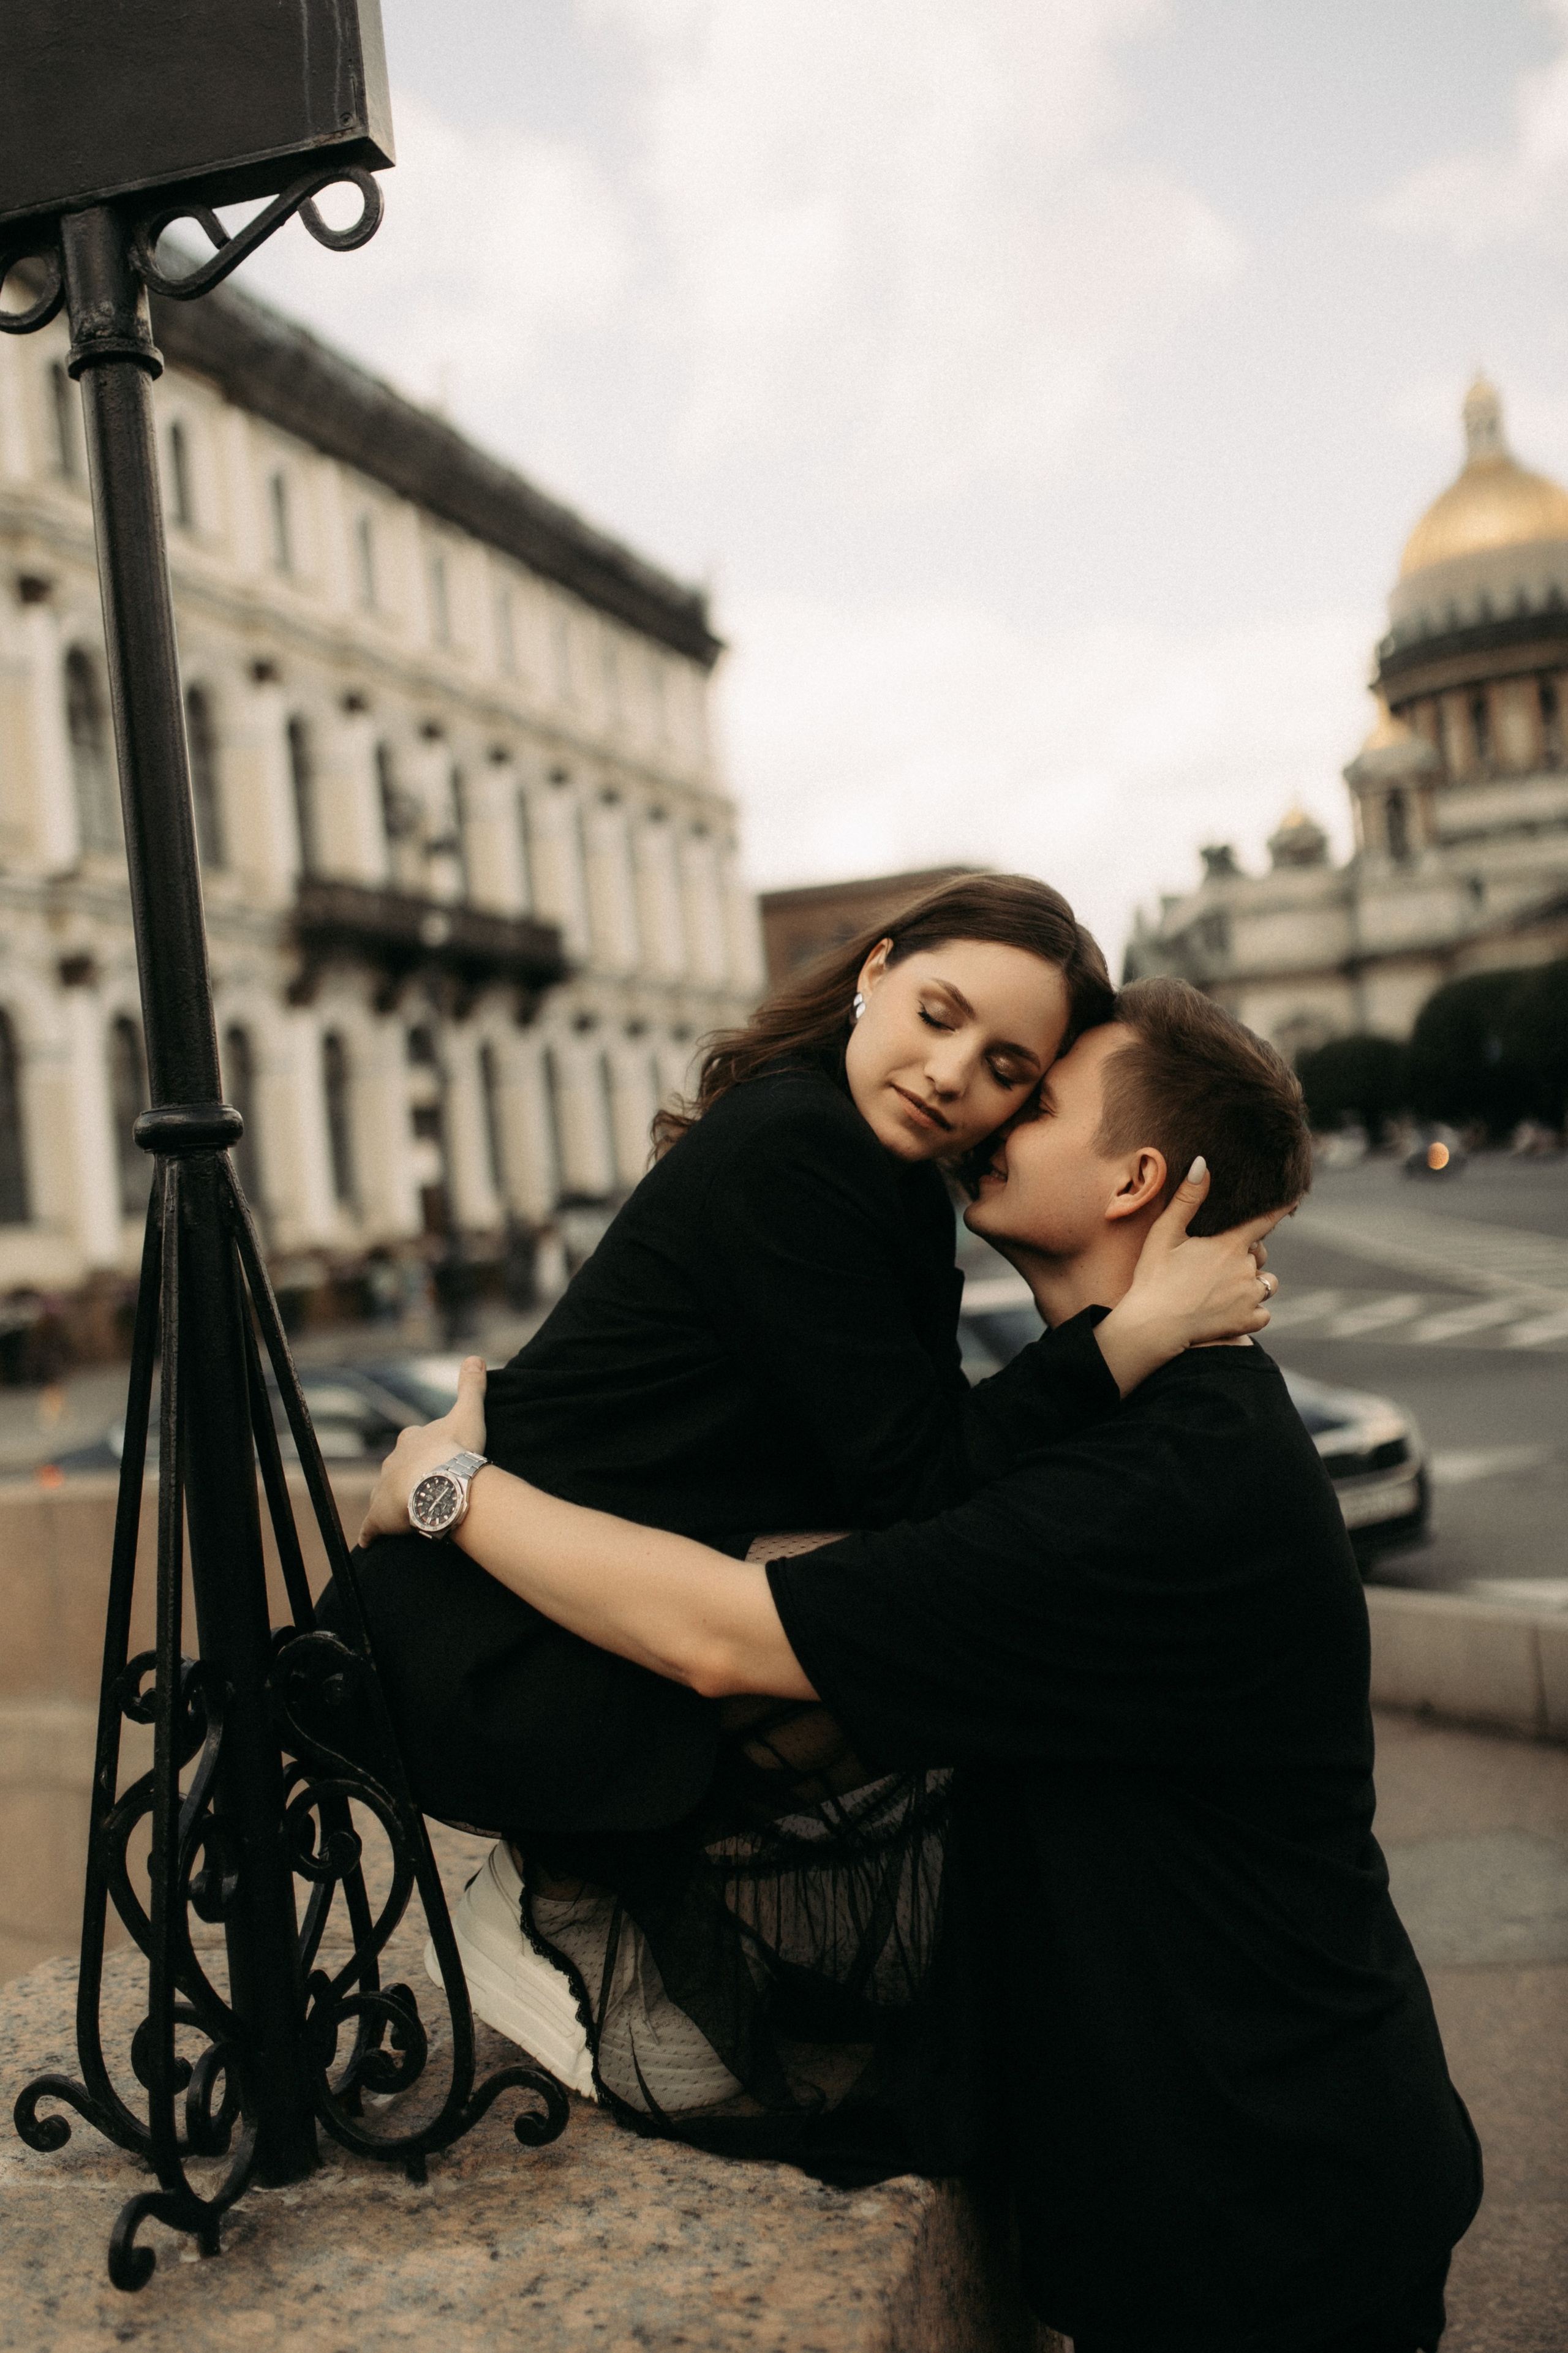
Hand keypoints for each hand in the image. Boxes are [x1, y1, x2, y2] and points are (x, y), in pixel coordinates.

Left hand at [357, 1356, 488, 1546]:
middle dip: (409, 1475)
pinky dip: (371, 1534)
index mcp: (412, 1439)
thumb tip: (475, 1357)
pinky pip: (371, 1528)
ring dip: (394, 1502)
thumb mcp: (468, 1414)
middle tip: (428, 1486)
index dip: (426, 1449)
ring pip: (385, 1494)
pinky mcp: (380, 1518)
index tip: (439, 1456)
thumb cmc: (456, 1450)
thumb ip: (470, 1387)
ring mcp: (384, 1490)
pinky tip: (370, 1541)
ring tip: (408, 1512)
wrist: (442, 1484)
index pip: (414, 1440)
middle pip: (398, 1467)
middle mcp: (392, 1462)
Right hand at [1095, 1161, 1285, 1396]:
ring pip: (1267, 1284)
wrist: (1152, 1327)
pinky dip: (1252, 1311)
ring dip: (1254, 1282)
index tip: (1296, 1198)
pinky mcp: (1247, 1322)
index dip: (1281, 1208)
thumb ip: (1187, 1199)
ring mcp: (1249, 1297)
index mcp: (1229, 1245)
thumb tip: (1202, 1164)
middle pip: (1261, 1255)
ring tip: (1226, 1288)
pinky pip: (1263, 1313)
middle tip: (1218, 1263)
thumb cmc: (1154, 1277)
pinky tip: (1229, 1311)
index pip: (1264, 1221)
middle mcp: (1246, 1269)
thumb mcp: (1165, 1233)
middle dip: (1249, 1255)